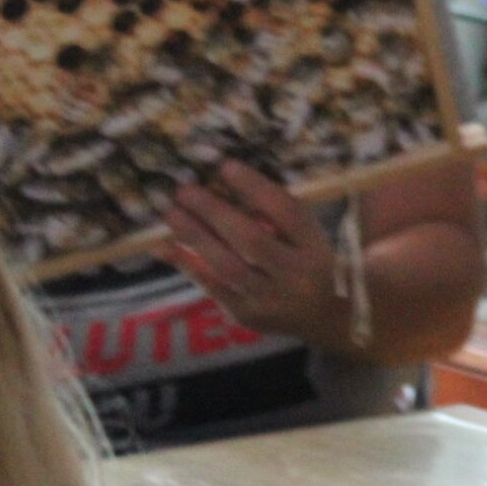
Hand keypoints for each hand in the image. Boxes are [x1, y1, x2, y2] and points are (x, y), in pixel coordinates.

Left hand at [159, 162, 343, 345]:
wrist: (321, 318)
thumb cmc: (309, 263)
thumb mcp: (307, 236)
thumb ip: (276, 214)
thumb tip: (223, 184)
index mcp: (316, 247)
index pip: (288, 213)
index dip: (256, 188)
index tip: (226, 166)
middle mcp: (297, 275)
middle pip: (253, 241)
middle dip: (215, 212)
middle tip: (185, 190)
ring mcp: (272, 299)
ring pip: (228, 266)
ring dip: (196, 237)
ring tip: (171, 214)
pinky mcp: (248, 315)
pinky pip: (213, 288)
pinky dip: (187, 265)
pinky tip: (165, 246)